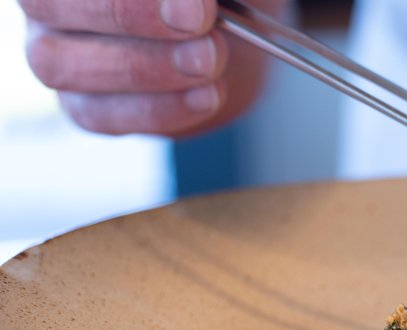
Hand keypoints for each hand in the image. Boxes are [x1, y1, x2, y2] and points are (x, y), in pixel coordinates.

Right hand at [19, 0, 284, 135]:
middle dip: (130, 14)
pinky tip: (207, 96)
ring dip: (145, 67)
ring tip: (209, 61)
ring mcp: (58, 53)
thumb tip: (191, 0)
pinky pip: (101, 115)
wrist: (233, 33)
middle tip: (198, 22)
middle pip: (47, 3)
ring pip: (62, 65)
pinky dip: (159, 108)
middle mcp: (49, 1)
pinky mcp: (86, 104)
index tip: (192, 2)